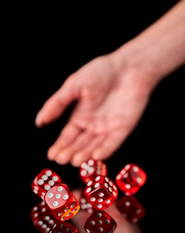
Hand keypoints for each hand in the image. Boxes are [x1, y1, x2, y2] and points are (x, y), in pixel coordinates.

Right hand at [35, 52, 153, 165]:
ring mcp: (108, 128)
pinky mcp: (123, 128)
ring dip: (85, 154)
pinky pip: (113, 142)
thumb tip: (39, 121)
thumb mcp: (73, 85)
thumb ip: (57, 104)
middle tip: (61, 160)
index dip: (60, 146)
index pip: (68, 136)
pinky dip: (105, 149)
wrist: (128, 66)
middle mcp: (93, 126)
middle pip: (79, 144)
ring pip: (95, 146)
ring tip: (75, 161)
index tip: (52, 156)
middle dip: (70, 152)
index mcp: (80, 117)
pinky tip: (96, 156)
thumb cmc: (100, 72)